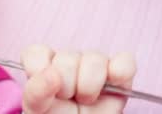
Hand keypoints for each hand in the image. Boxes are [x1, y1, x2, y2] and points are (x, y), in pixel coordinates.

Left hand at [20, 45, 135, 113]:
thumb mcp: (38, 110)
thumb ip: (36, 92)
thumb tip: (52, 73)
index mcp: (43, 64)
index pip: (36, 53)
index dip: (39, 71)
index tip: (45, 92)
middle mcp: (68, 60)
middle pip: (67, 58)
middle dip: (66, 86)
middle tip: (68, 101)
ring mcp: (94, 65)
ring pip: (95, 59)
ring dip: (89, 86)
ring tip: (86, 100)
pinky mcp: (119, 73)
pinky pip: (124, 61)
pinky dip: (120, 72)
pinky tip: (112, 86)